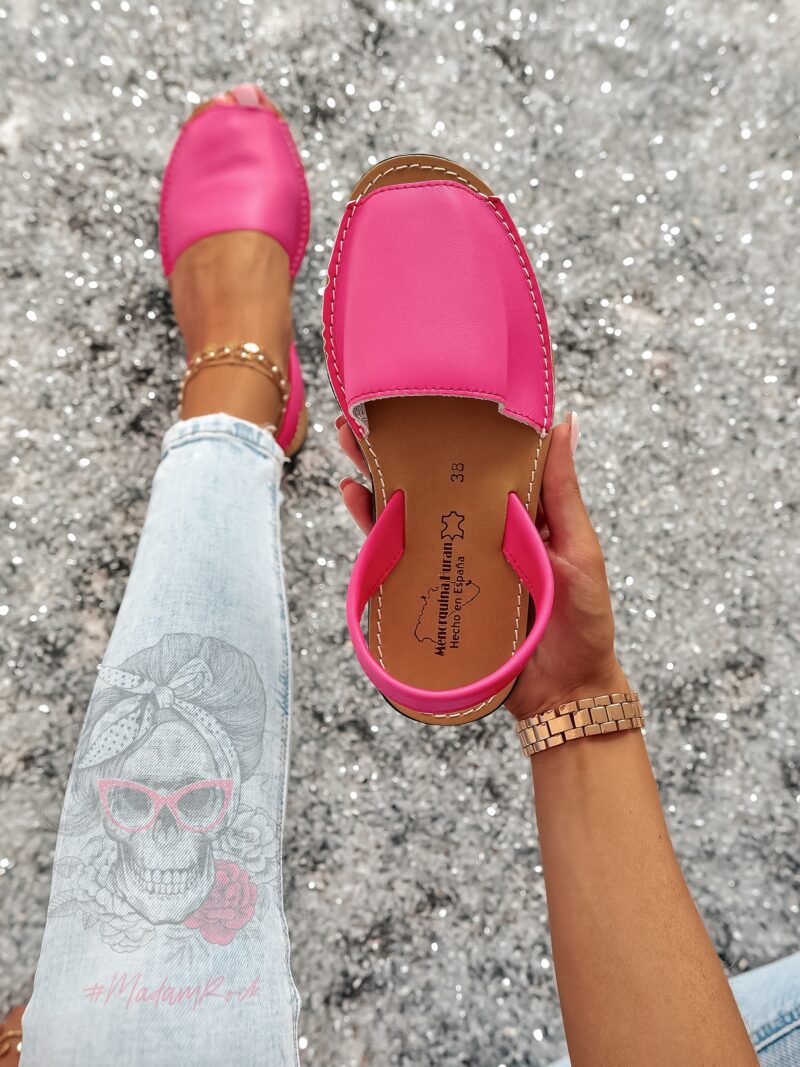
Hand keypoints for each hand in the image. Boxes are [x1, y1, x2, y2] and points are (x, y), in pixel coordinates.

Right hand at [335, 411, 627, 718]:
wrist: (563, 693)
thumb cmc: (583, 621)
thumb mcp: (578, 549)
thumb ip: (562, 492)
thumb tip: (563, 423)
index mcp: (518, 511)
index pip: (481, 461)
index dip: (454, 430)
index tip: (427, 396)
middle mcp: (481, 530)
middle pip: (436, 481)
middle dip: (401, 448)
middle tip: (368, 415)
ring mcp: (455, 559)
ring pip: (411, 512)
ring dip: (379, 478)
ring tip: (352, 446)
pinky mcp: (436, 589)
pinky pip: (399, 556)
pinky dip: (375, 528)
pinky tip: (358, 499)